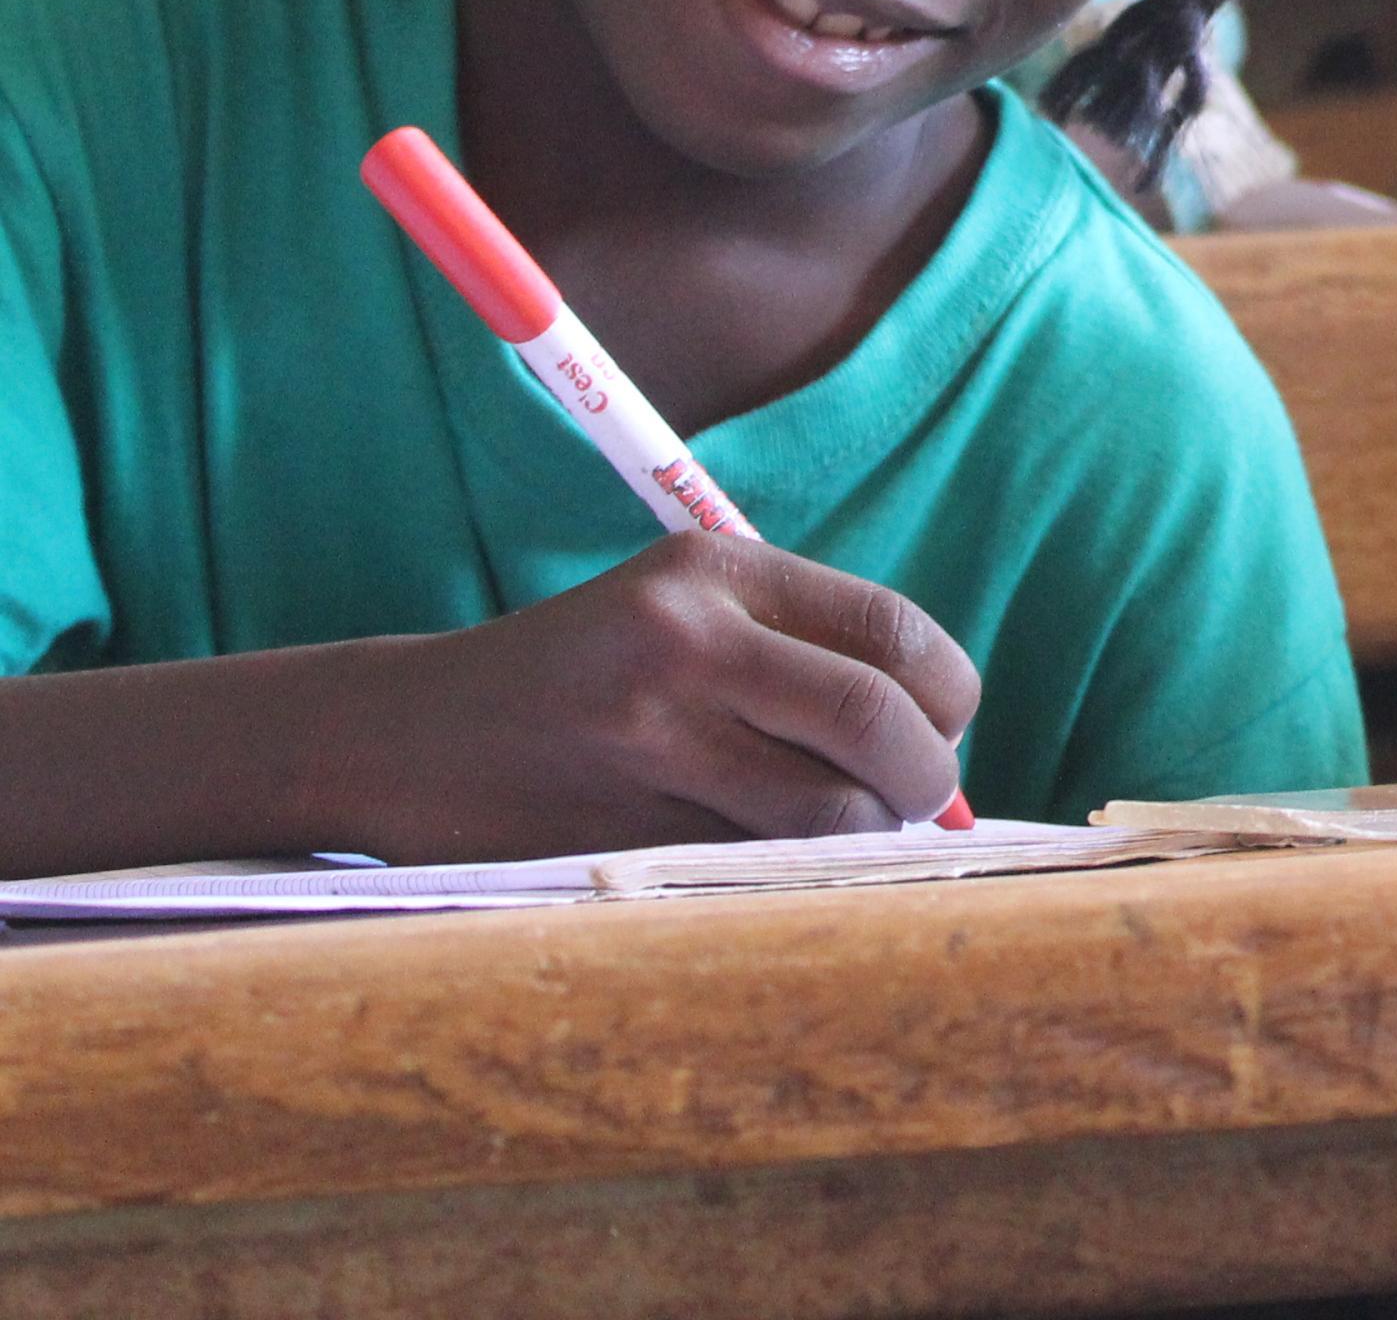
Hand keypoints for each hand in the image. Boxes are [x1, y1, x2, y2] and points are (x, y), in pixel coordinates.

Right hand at [317, 536, 981, 861]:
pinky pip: (751, 865)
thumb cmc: (588, 680)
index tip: (940, 737)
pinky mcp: (611, 824)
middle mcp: (686, 636)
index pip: (896, 635)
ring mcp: (645, 732)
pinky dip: (783, 874)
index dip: (948, 701)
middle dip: (923, 782)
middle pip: (878, 722)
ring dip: (859, 839)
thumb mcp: (689, 619)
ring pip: (824, 810)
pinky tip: (753, 859)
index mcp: (718, 567)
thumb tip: (943, 756)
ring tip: (835, 833)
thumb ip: (810, 662)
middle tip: (914, 807)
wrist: (403, 735)